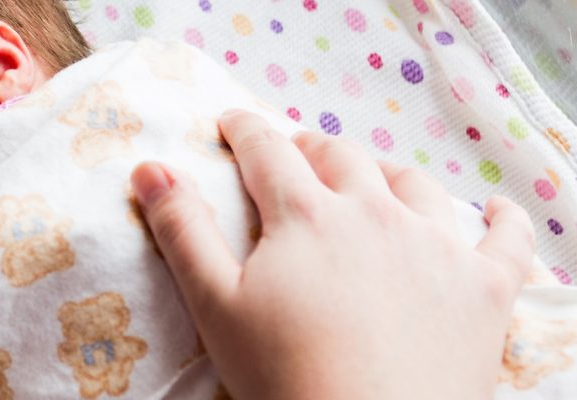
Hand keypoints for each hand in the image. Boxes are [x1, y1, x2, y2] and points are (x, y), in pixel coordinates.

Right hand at [130, 110, 534, 398]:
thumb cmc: (282, 374)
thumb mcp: (214, 304)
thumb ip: (182, 230)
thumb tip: (149, 167)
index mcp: (305, 213)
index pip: (268, 149)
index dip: (245, 129)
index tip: (231, 122)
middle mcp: (376, 212)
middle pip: (342, 157)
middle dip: (312, 148)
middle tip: (294, 153)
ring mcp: (438, 246)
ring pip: (415, 185)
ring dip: (388, 173)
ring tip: (374, 179)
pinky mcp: (486, 287)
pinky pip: (506, 237)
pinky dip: (501, 218)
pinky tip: (496, 210)